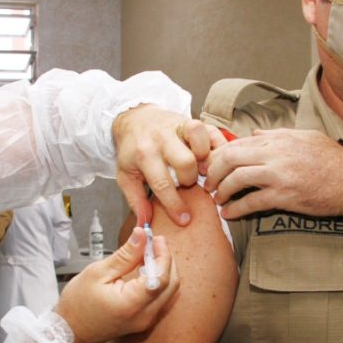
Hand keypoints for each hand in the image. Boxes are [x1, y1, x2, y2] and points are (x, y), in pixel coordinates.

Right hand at [55, 227, 178, 342]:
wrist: (70, 331)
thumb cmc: (78, 303)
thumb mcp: (98, 272)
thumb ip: (125, 255)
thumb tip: (142, 235)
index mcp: (132, 304)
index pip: (162, 277)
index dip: (163, 255)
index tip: (156, 239)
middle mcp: (144, 316)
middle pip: (171, 285)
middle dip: (166, 260)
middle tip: (154, 243)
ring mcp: (146, 321)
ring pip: (169, 292)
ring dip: (164, 270)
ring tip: (148, 254)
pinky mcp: (145, 321)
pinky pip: (162, 299)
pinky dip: (158, 282)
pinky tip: (145, 270)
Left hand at [112, 106, 223, 225]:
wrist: (133, 119)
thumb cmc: (132, 151)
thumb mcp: (125, 176)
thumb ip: (136, 200)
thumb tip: (144, 223)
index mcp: (144, 154)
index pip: (162, 183)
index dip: (175, 205)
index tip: (184, 219)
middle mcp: (161, 138)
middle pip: (185, 161)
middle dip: (190, 179)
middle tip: (187, 184)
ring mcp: (177, 126)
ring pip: (199, 138)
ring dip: (205, 158)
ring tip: (201, 169)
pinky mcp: (191, 121)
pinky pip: (210, 130)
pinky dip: (217, 145)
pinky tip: (212, 159)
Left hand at [202, 128, 342, 219]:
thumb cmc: (332, 160)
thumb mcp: (305, 137)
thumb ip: (277, 135)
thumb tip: (255, 133)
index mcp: (278, 138)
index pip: (238, 142)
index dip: (219, 155)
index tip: (211, 165)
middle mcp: (275, 153)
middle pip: (230, 158)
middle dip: (214, 172)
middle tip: (209, 183)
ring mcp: (278, 175)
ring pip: (236, 179)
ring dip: (221, 191)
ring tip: (217, 199)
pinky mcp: (284, 196)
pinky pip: (251, 203)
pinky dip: (235, 209)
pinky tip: (228, 214)